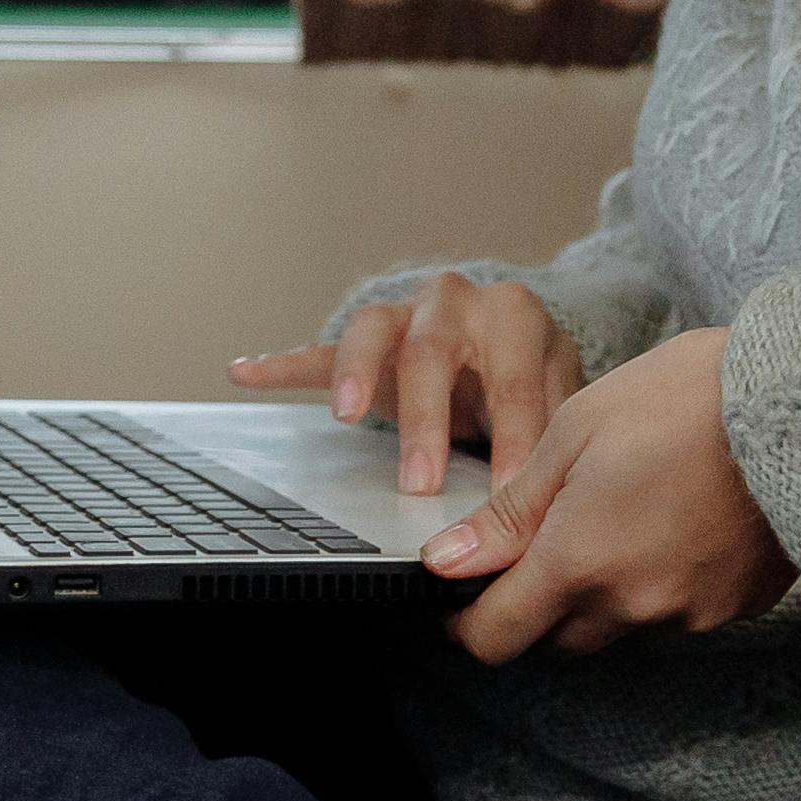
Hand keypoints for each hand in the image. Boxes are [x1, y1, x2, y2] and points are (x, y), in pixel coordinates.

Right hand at [232, 270, 579, 497]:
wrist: (510, 333)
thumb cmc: (530, 375)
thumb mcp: (556, 396)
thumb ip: (547, 435)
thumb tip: (540, 498)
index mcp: (514, 318)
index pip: (513, 381)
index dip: (512, 440)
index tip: (507, 495)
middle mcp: (456, 302)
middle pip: (433, 352)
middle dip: (426, 422)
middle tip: (420, 486)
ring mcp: (405, 312)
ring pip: (371, 332)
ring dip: (355, 376)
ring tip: (343, 416)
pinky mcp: (366, 334)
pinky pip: (319, 347)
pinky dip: (282, 362)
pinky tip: (244, 373)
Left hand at [420, 328, 792, 665]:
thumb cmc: (687, 400)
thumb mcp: (576, 432)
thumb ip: (510, 512)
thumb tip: (450, 561)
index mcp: (578, 564)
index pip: (495, 637)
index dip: (465, 622)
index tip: (460, 594)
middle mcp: (632, 606)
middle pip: (556, 638)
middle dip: (536, 602)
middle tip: (546, 534)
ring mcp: (690, 613)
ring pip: (617, 625)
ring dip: (601, 592)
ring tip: (623, 511)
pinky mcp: (735, 607)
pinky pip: (676, 612)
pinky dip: (660, 581)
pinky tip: (675, 521)